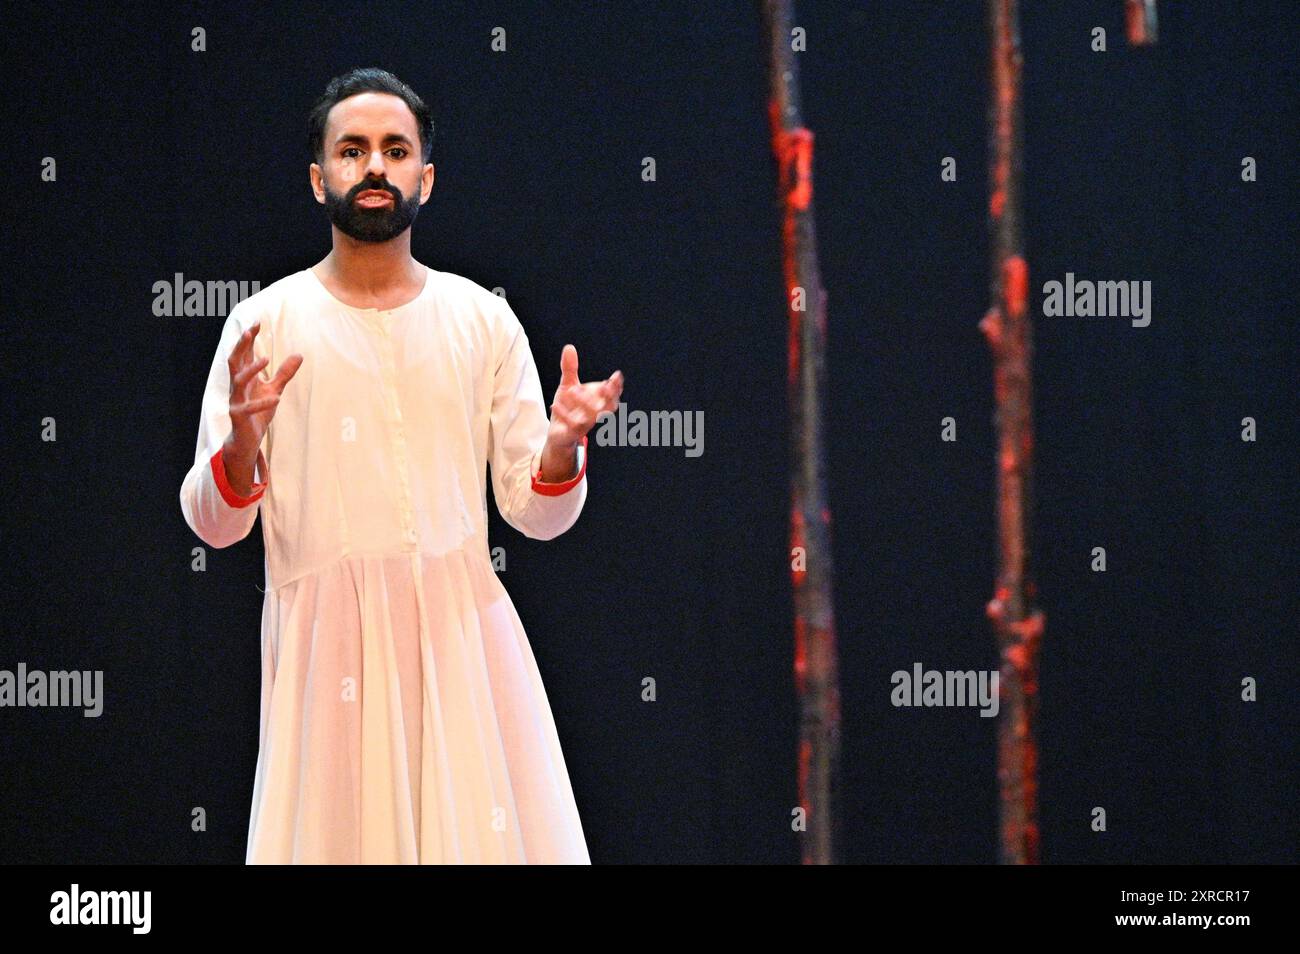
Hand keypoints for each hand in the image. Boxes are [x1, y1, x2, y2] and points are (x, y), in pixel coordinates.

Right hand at [223, 321, 302, 463]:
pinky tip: (277, 398)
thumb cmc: (258, 412)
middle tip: (249, 331)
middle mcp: (237, 386)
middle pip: (234, 361)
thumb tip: (299, 354)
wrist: (248, 439)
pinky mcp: (239, 416)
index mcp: (245, 378)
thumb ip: (284, 373)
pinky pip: (249, 408)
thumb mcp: (274, 389)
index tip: (256, 323)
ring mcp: (236, 400)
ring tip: (265, 359)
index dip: (248, 339)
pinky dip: (262, 403)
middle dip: (241, 346)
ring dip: (251, 369)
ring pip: (237, 381)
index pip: (244, 354)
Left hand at [547, 344, 622, 447]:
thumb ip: (570, 368)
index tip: (617, 376)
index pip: (611, 395)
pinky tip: (554, 405)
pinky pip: (571, 425)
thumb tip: (569, 347)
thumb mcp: (568, 385)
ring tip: (573, 391)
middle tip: (603, 384)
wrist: (559, 432)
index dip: (616, 387)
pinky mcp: (572, 432)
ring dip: (584, 403)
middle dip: (606, 396)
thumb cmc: (568, 407)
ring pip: (590, 417)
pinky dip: (564, 415)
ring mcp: (585, 425)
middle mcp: (594, 414)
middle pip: (606, 407)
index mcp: (598, 402)